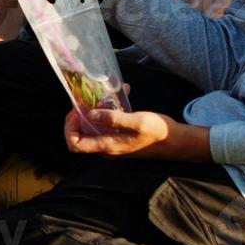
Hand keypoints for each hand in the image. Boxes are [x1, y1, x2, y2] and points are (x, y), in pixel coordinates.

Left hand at [64, 108, 208, 160]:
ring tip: (104, 96)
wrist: (175, 141)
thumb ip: (113, 119)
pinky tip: (120, 97)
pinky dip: (107, 112)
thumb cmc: (157, 132)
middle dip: (80, 116)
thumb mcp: (136, 121)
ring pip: (92, 129)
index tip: (78, 111)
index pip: (74, 144)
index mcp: (107, 146)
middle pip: (79, 136)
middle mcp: (106, 148)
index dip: (70, 128)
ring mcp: (112, 144)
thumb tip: (90, 115)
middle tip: (87, 101)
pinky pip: (106, 125)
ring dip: (94, 112)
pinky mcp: (119, 138)